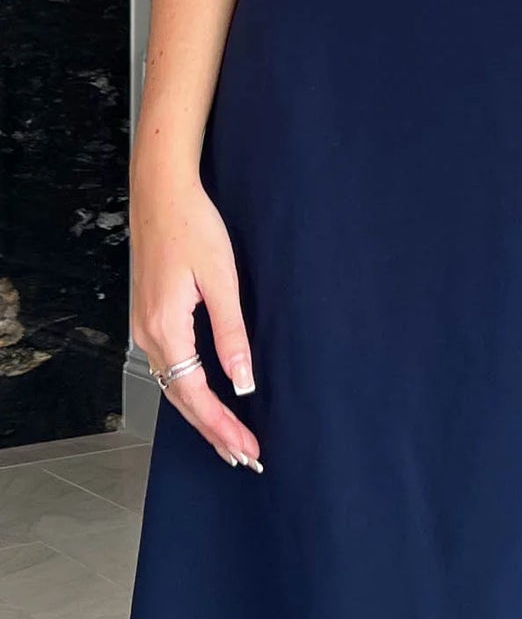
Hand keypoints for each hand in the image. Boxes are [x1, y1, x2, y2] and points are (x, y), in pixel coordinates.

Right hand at [129, 168, 263, 471]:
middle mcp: (149, 335)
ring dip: (202, 414)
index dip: (222, 425)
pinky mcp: (150, 315)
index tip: (248, 448)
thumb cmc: (194, 226)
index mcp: (166, 328)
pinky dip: (190, 390)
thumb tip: (242, 382)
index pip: (195, 395)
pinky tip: (206, 397)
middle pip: (181, 398)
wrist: (162, 192)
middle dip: (213, 431)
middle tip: (245, 456)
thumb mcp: (221, 278)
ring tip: (230, 439)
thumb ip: (231, 333)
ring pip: (174, 384)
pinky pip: (170, 365)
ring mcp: (145, 326)